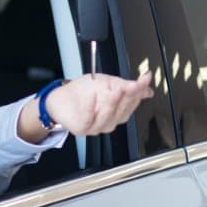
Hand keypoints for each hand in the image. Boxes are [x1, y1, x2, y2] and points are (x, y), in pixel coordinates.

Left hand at [29, 72, 154, 138]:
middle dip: (128, 97)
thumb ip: (125, 85)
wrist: (60, 99)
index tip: (145, 79)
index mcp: (118, 111)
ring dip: (112, 103)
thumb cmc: (83, 92)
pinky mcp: (82, 128)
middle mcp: (110, 121)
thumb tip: (147, 88)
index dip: (140, 91)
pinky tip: (92, 97)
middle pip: (123, 111)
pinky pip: (88, 119)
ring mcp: (96, 126)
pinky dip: (89, 108)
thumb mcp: (106, 83)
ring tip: (115, 90)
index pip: (133, 102)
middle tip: (132, 84)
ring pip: (108, 117)